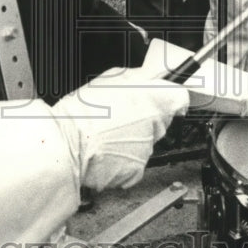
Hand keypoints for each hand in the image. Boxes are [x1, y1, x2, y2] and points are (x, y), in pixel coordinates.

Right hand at [50, 67, 188, 191]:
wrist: (67, 143)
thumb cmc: (84, 111)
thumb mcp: (113, 77)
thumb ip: (140, 78)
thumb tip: (151, 77)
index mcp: (154, 99)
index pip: (179, 98)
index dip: (170, 98)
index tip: (163, 99)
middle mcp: (155, 125)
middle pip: (162, 120)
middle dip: (147, 118)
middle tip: (122, 116)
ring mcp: (146, 150)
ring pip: (146, 142)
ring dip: (132, 138)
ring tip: (108, 133)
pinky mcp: (136, 171)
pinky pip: (134, 163)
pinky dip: (123, 159)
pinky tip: (107, 150)